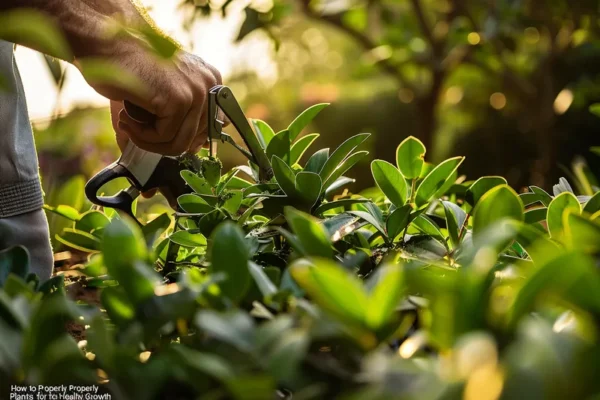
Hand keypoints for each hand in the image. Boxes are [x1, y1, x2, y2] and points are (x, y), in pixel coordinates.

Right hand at [89, 44, 221, 155]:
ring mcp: (196, 91)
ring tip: (128, 126)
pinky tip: (126, 118)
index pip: (209, 128)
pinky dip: (141, 135)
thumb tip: (195, 149)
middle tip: (135, 130)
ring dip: (149, 143)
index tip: (158, 137)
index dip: (182, 140)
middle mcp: (208, 84)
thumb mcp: (162, 92)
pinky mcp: (179, 99)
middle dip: (161, 143)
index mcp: (209, 80)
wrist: (104, 44)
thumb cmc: (127, 67)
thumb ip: (182, 116)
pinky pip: (163, 137)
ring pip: (180, 143)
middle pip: (194, 138)